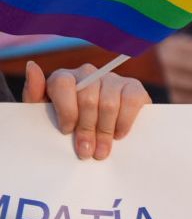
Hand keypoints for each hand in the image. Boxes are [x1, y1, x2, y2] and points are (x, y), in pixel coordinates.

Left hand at [22, 61, 150, 159]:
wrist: (95, 132)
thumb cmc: (65, 123)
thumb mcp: (43, 114)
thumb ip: (33, 93)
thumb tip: (32, 66)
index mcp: (64, 78)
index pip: (63, 84)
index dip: (66, 110)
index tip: (66, 131)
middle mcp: (89, 73)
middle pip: (88, 99)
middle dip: (86, 129)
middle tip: (86, 152)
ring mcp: (113, 78)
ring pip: (109, 103)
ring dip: (105, 132)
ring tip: (101, 151)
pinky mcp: (134, 86)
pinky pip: (131, 101)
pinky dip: (124, 122)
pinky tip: (118, 134)